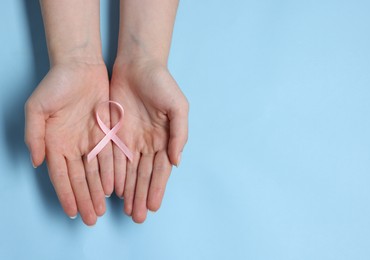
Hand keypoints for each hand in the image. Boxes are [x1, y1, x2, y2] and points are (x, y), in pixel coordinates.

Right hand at [25, 62, 113, 225]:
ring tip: (103, 209)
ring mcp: (90, 140)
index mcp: (55, 143)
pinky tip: (114, 187)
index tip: (71, 212)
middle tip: (91, 218)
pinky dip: (112, 172)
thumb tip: (38, 162)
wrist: (80, 67)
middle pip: (80, 178)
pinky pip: (110, 156)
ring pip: (96, 172)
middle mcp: (73, 146)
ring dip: (98, 191)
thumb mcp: (37, 108)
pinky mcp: (106, 133)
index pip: (60, 175)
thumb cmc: (56, 85)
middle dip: (85, 199)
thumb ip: (34, 135)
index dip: (66, 194)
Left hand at [110, 59, 188, 222]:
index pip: (160, 170)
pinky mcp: (115, 133)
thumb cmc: (162, 84)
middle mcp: (148, 143)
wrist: (138, 65)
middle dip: (141, 196)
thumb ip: (179, 134)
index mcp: (165, 139)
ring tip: (126, 210)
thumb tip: (176, 161)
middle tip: (137, 217)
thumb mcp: (178, 107)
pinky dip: (115, 175)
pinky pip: (114, 158)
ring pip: (129, 172)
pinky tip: (114, 190)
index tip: (152, 206)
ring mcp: (131, 140)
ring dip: (129, 191)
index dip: (156, 188)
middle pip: (144, 175)